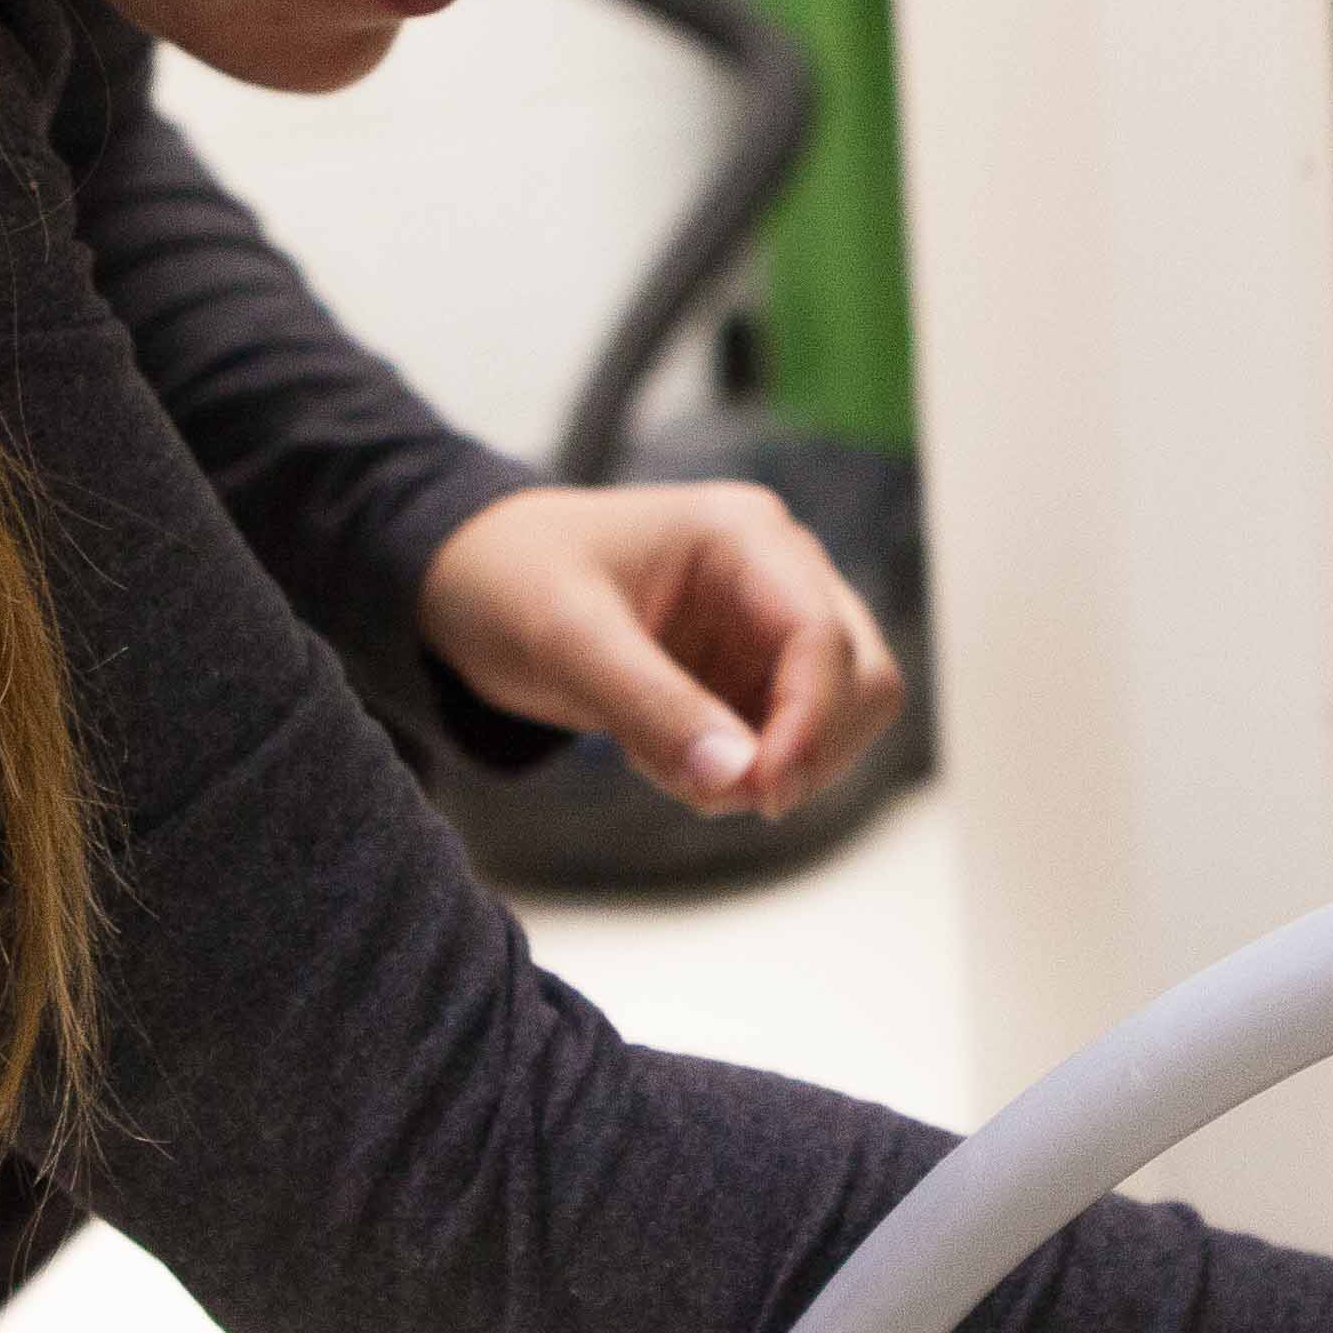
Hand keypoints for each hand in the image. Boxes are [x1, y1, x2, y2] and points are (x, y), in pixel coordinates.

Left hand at [413, 482, 902, 819]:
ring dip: (769, 771)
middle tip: (721, 796)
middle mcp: (779, 574)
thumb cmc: (509, 579)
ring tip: (666, 766)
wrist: (468, 579)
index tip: (761, 795)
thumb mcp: (566, 640)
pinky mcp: (750, 677)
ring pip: (836, 725)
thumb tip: (741, 782)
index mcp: (745, 535)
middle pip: (864, 681)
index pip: (825, 638)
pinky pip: (784, 748)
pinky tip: (662, 758)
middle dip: (806, 752)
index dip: (811, 725)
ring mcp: (770, 628)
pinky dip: (737, 775)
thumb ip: (653, 709)